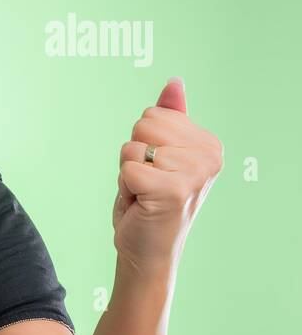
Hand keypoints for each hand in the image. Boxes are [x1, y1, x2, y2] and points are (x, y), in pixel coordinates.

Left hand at [113, 77, 222, 276]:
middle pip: (142, 125)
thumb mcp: (160, 155)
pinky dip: (125, 187)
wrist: (148, 251)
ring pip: (132, 147)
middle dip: (134, 155)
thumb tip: (174, 83)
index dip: (143, 142)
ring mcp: (193, 173)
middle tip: (147, 183)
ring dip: (128, 172)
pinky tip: (140, 204)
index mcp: (209, 144)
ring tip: (144, 194)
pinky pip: (126, 168)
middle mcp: (209, 157)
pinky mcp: (171, 190)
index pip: (153, 114)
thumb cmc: (150, 202)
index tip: (155, 170)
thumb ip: (170, 119)